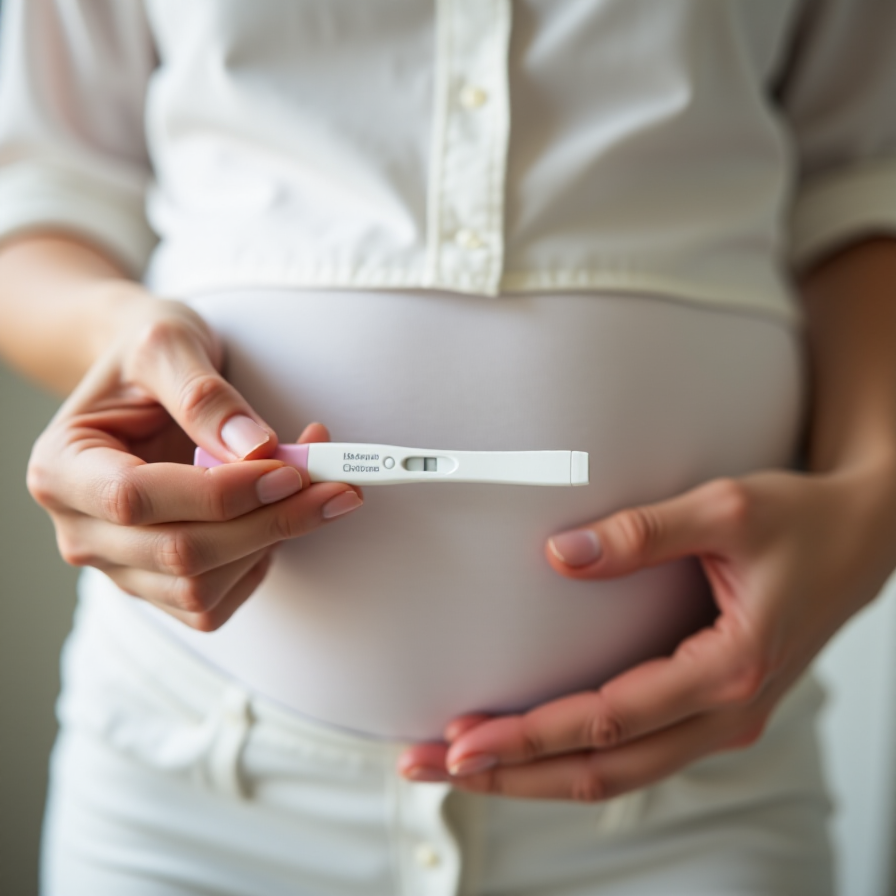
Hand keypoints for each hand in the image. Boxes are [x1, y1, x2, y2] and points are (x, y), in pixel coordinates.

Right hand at [27, 292, 361, 630]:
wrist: (145, 383)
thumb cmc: (147, 360)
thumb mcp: (169, 344)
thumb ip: (204, 394)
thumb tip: (256, 447)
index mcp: (62, 468)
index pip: (136, 500)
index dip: (219, 494)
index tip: (288, 470)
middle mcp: (81, 530)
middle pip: (179, 555)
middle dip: (270, 522)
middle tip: (337, 483)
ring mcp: (119, 566)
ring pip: (202, 589)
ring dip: (274, 541)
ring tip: (314, 483)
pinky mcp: (157, 584)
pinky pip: (215, 601)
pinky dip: (262, 562)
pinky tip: (279, 513)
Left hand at [399, 465, 895, 797]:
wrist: (864, 537)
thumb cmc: (803, 521)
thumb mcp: (727, 509)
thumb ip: (642, 532)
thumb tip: (560, 555)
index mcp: (731, 668)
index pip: (608, 722)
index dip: (528, 737)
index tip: (461, 742)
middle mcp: (728, 712)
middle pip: (602, 769)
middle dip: (512, 775)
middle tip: (433, 765)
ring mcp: (722, 718)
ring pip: (618, 771)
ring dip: (537, 774)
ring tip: (465, 765)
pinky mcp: (712, 708)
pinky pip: (636, 751)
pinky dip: (576, 757)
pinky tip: (532, 749)